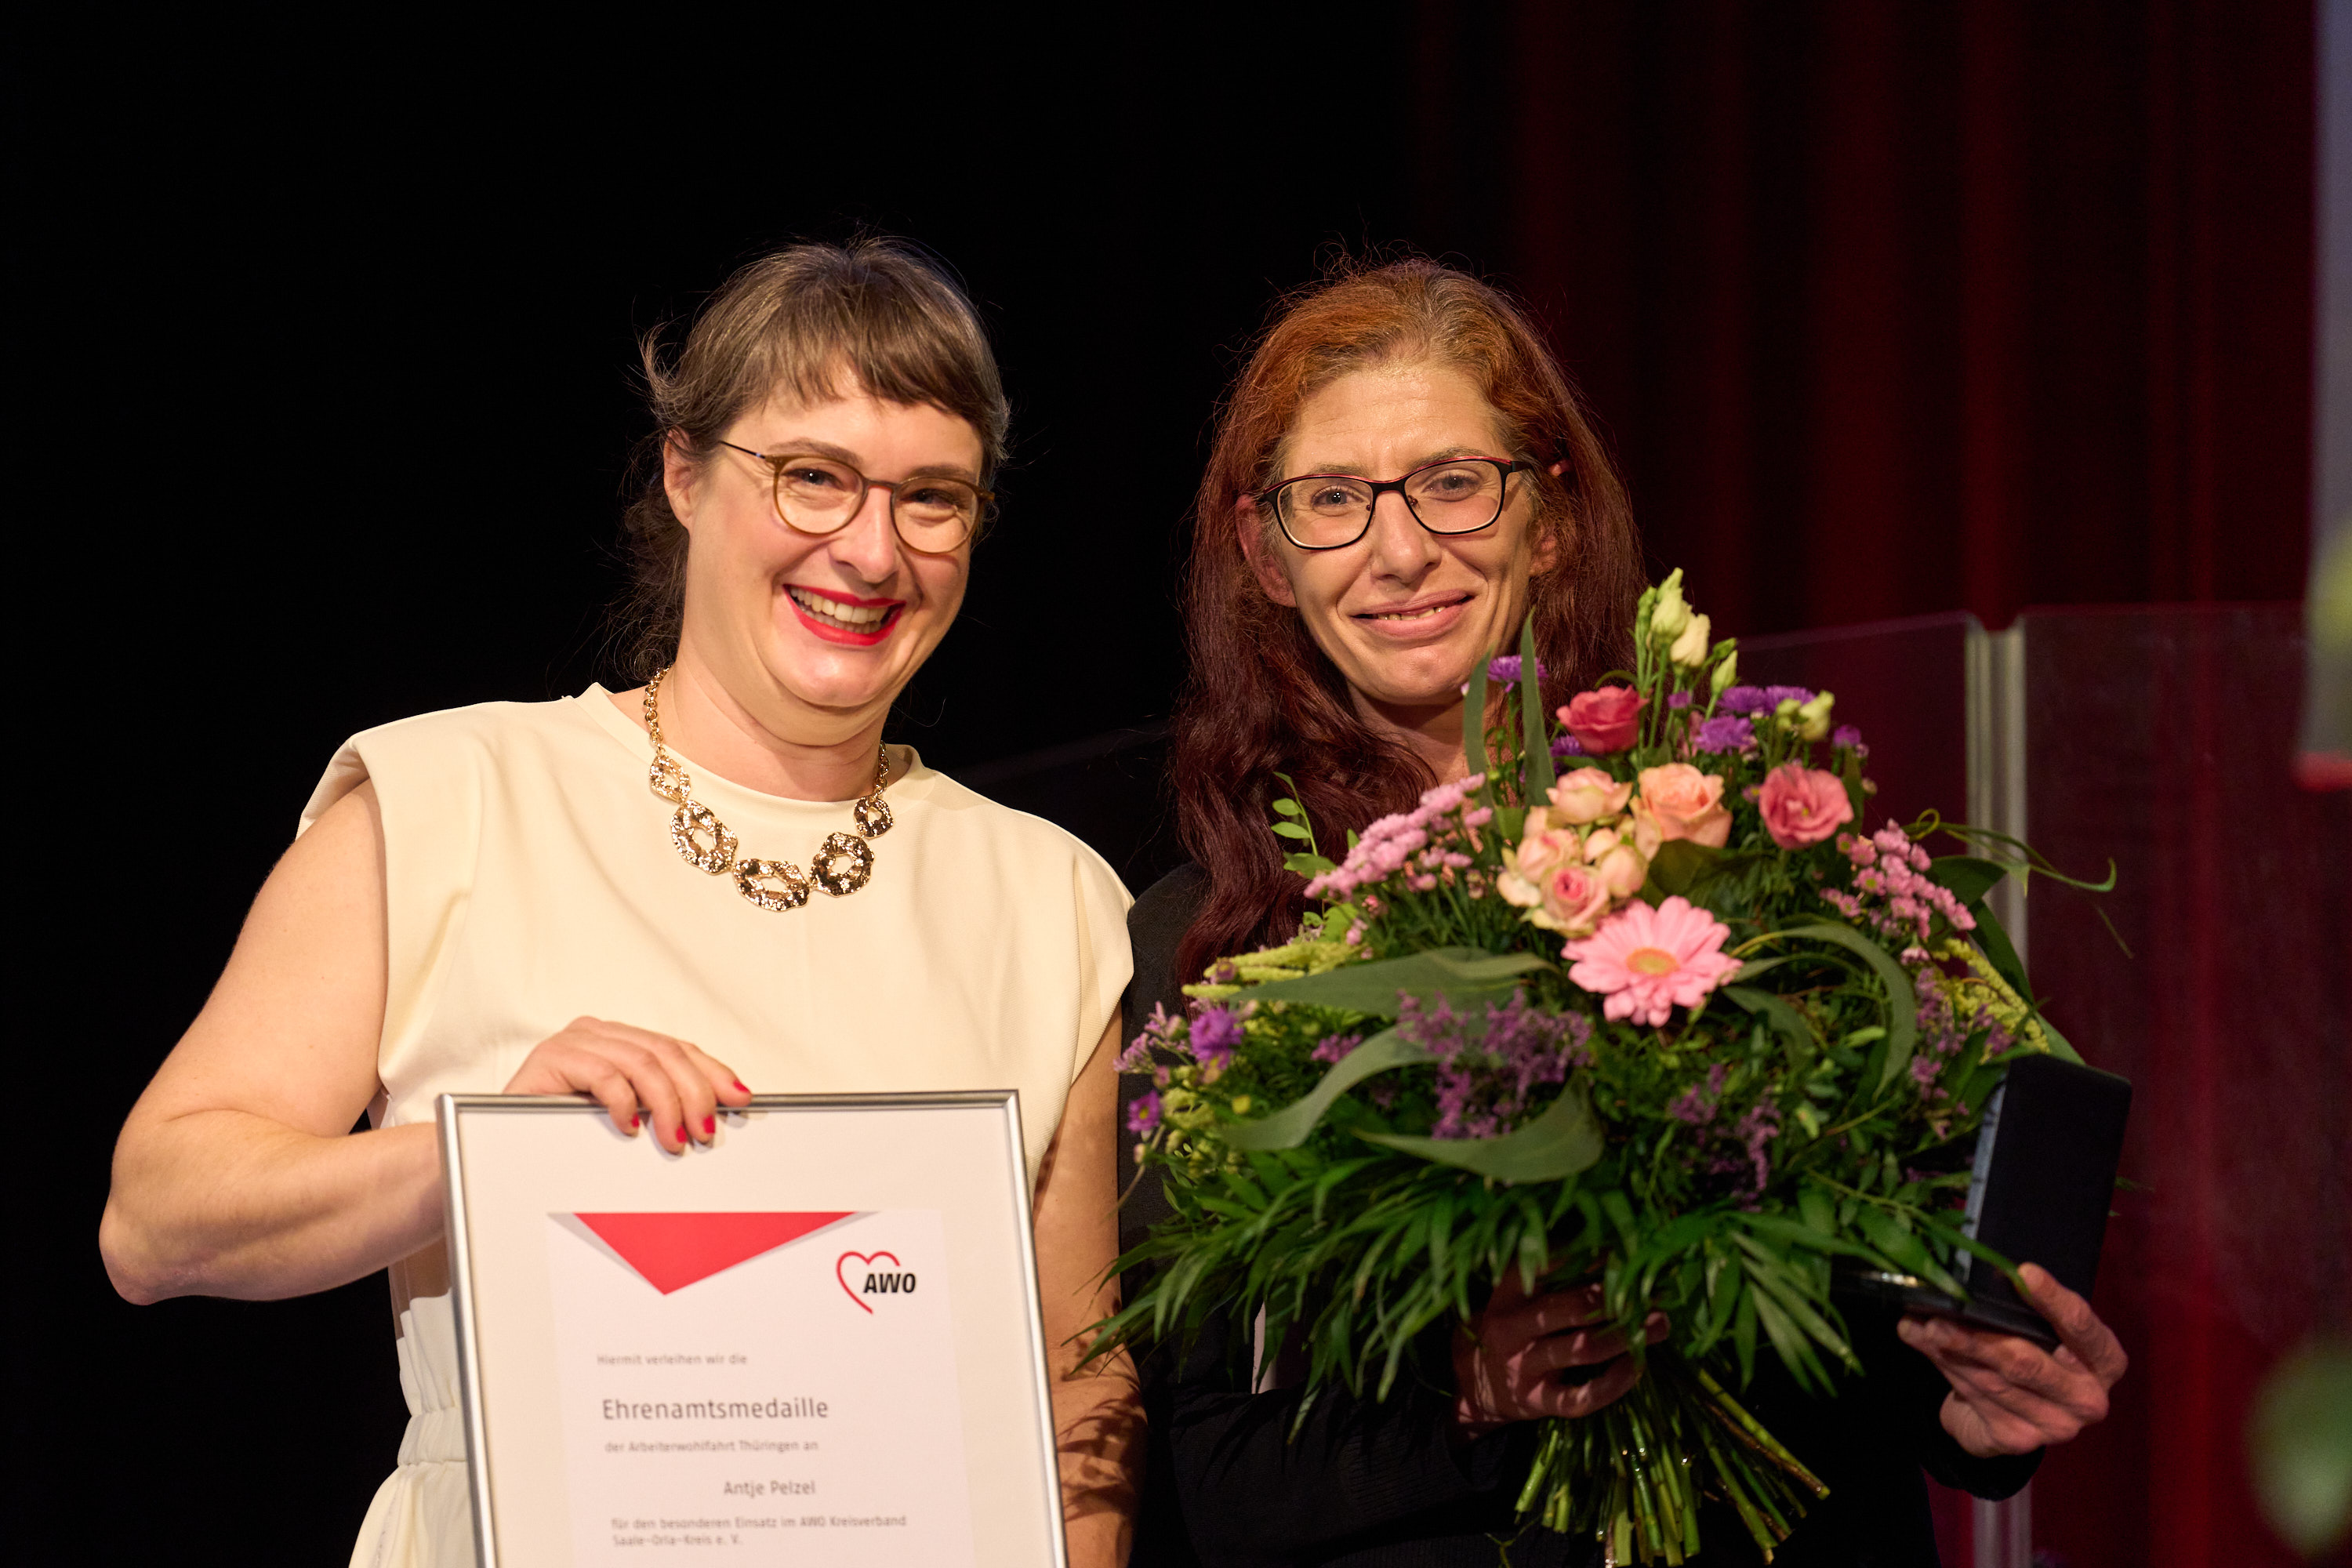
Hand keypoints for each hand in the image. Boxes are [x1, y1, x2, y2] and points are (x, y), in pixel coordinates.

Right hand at [503, 1017, 751, 1154]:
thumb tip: (712, 1119)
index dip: (713, 1072)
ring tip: (675, 1140)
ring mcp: (574, 1040)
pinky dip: (624, 1102)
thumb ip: (657, 1108)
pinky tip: (631, 1128)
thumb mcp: (623, 1119)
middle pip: (666, 1053)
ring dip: (666, 1105)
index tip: (741, 1100)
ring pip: (641, 1062)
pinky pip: (602, 1074)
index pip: (679, 1049)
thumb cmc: (562, 1137)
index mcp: (621, 1041)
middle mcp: (599, 1032)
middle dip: (695, 1093)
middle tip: (706, 1132)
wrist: (498, 1151)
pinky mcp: (551, 1058)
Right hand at [1452, 1275, 1669, 1434]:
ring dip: (1627, 1335)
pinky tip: (1636, 1367)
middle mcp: (1512, 1327)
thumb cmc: (1511, 1329)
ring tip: (1661, 1324)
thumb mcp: (1516, 1298)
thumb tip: (1619, 1257)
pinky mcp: (1536, 1402)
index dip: (1591, 1257)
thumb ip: (1554, 1280)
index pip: (1548, 1265)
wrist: (1474, 1386)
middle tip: (1656, 1294)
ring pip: (1582, 1348)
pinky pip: (1580, 1397)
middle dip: (1620, 1299)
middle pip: (1572, 1307)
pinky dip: (1613, 1383)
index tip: (1626, 1253)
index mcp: (1508, 1292)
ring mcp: (1522, 1366)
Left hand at [1898, 1263, 2128, 1456]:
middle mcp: (2087, 1398)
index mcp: (2104, 1360)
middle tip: (1941, 1315)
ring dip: (1951, 1349)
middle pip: (2027, 1362)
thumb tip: (1967, 1278)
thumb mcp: (2040, 1331)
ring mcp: (2055, 1426)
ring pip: (1993, 1381)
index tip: (2024, 1273)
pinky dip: (1944, 1366)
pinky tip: (1920, 1342)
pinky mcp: (2017, 1439)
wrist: (2012, 1417)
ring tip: (1923, 1325)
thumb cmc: (2033, 1355)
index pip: (2082, 1327)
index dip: (2053, 1300)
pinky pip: (1975, 1397)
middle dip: (1978, 1337)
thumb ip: (2020, 1310)